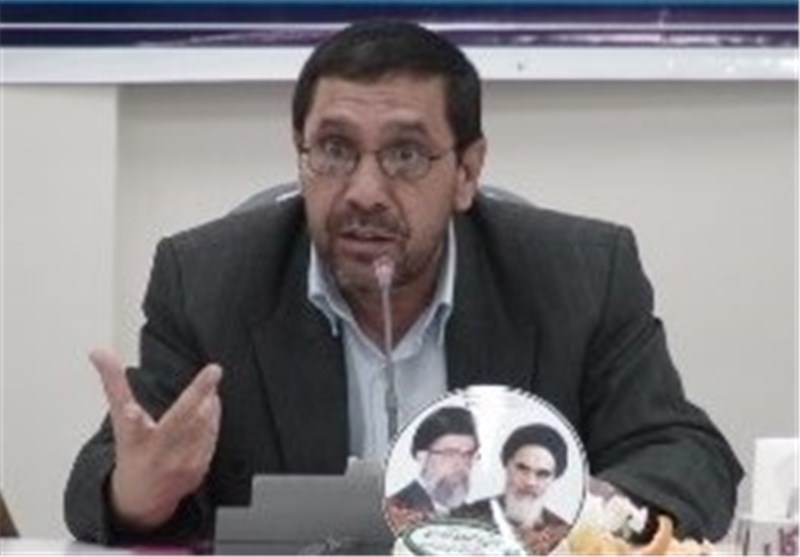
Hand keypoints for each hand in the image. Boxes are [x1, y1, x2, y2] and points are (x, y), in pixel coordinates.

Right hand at [90, 349, 222, 529]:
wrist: (142, 498)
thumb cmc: (131, 451)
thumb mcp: (119, 419)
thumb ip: (113, 383)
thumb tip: (98, 352)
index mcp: (134, 439)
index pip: (131, 425)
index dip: (130, 418)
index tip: (131, 411)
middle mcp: (156, 454)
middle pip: (180, 421)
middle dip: (198, 393)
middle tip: (213, 371)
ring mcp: (179, 464)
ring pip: (202, 426)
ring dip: (210, 402)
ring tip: (211, 385)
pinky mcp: (197, 471)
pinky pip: (211, 439)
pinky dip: (214, 419)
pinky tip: (213, 405)